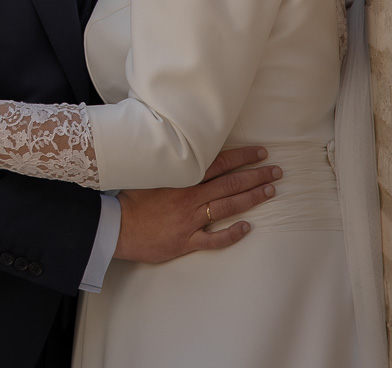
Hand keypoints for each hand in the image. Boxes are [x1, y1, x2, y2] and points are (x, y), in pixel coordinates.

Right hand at [113, 146, 281, 262]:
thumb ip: (168, 165)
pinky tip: (247, 228)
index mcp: (181, 179)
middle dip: (255, 176)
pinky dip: (232, 234)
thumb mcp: (148, 174)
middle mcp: (190, 197)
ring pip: (227, 207)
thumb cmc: (129, 199)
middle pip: (229, 184)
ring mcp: (190, 220)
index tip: (260, 153)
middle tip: (276, 171)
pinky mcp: (186, 241)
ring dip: (251, 199)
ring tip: (270, 192)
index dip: (241, 158)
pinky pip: (214, 239)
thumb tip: (182, 150)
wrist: (116, 227)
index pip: (218, 164)